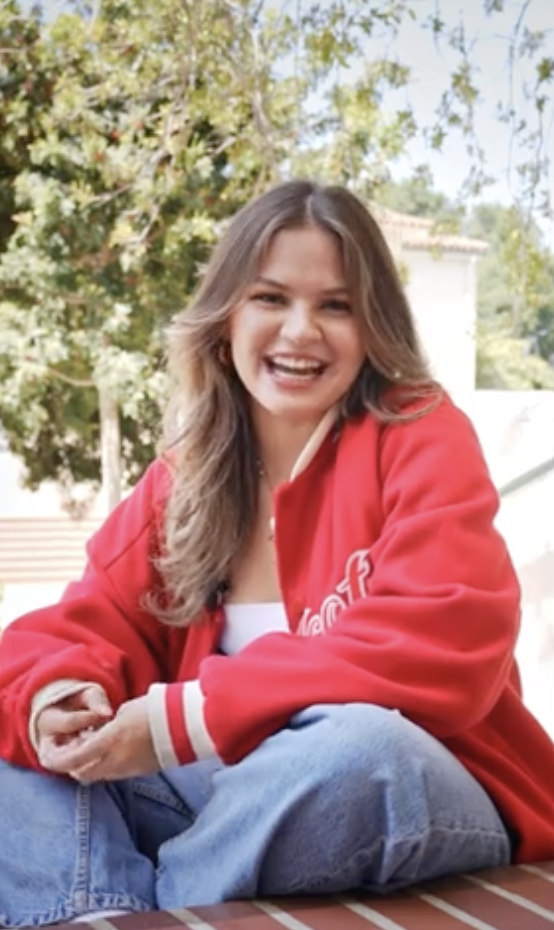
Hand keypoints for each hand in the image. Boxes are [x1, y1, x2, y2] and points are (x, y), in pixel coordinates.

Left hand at [40, 695, 159, 782]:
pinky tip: (111, 746)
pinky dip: (105, 763)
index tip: (46, 756)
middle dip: (71, 763)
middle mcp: (116, 762)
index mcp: (110, 742)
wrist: (187, 724)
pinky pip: (114, 772)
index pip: (73, 759)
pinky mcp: (141, 771)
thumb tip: (100, 732)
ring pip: (97, 774)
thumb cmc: (156, 710)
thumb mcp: (125, 712)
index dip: (56, 760)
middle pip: (81, 773)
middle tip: (71, 745)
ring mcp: (129, 770)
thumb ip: (107, 726)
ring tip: (91, 742)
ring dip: (89, 763)